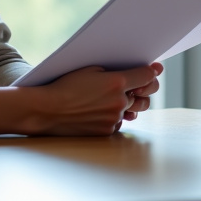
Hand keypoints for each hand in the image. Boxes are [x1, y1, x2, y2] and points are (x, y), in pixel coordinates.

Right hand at [39, 64, 160, 135]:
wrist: (47, 110)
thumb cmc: (66, 85)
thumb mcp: (90, 69)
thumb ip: (115, 70)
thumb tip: (134, 71)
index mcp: (117, 82)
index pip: (147, 76)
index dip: (152, 72)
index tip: (154, 69)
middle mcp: (119, 101)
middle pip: (146, 96)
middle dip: (144, 89)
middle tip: (139, 85)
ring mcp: (114, 118)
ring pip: (133, 110)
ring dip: (130, 104)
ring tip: (119, 98)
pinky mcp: (107, 130)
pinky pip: (119, 122)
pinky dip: (115, 115)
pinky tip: (102, 109)